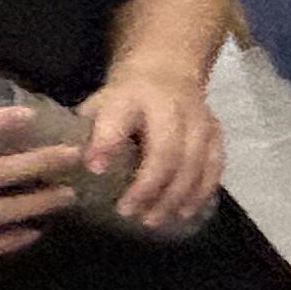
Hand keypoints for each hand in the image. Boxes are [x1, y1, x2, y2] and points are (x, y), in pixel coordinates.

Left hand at [82, 73, 223, 233]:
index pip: (119, 119)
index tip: (94, 170)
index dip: (107, 143)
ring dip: (174, 196)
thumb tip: (74, 171)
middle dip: (148, 185)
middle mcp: (171, 105)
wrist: (167, 70)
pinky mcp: (216, 132)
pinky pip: (214, 165)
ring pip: (194, 162)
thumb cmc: (124, 98)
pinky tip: (184, 212)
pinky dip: (200, 192)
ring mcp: (199, 119)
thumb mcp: (98, 105)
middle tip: (127, 212)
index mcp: (132, 96)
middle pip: (166, 149)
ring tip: (152, 220)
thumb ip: (87, 134)